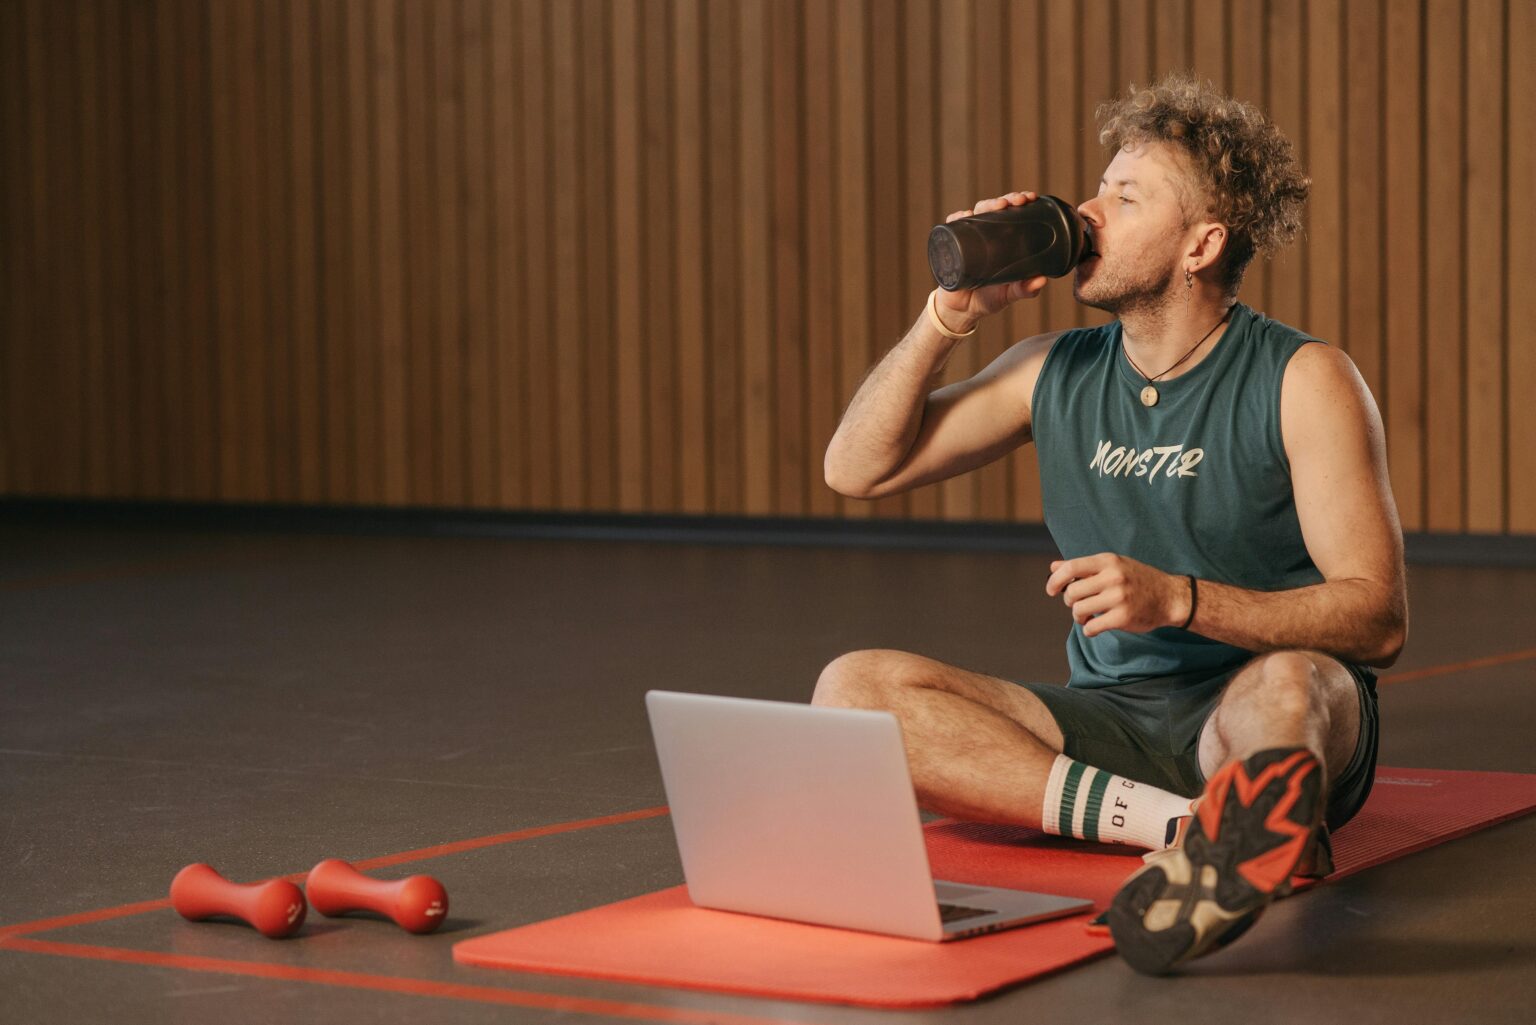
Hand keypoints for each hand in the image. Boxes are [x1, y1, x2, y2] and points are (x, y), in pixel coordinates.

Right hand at [933, 191, 1049, 332]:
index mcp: (1003, 240)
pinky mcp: (952, 246)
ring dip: (987, 204)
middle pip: (995, 208)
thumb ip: (1025, 288)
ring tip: (998, 206)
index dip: (1020, 202)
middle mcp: (986, 235)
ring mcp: (968, 238)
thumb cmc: (988, 298)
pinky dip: (957, 218)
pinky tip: (964, 216)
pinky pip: (953, 226)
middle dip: (1007, 200)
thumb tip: (1042, 280)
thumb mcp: (1010, 294)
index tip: (1031, 198)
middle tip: (1019, 201)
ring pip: (977, 212)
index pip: (1012, 214)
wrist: (962, 310)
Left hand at [1045, 553, 1188, 637]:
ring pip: (1079, 610)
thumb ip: (1082, 567)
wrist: (1170, 597)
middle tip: (1078, 604)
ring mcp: (1118, 597)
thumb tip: (1053, 568)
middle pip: (1072, 592)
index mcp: (1108, 561)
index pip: (1071, 567)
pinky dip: (1088, 629)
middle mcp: (1113, 577)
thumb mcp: (1112, 566)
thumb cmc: (1136, 579)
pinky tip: (1095, 626)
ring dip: (1078, 616)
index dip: (1055, 581)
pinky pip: (1091, 627)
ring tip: (1087, 616)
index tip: (1051, 590)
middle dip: (1069, 601)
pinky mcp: (1123, 617)